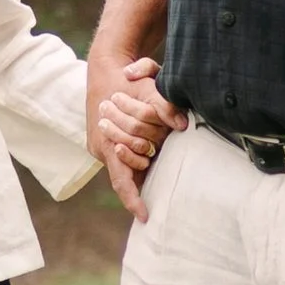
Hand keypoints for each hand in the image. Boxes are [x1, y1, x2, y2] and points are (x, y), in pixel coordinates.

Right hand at [89, 52, 183, 220]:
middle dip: (146, 172)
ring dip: (144, 163)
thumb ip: (164, 106)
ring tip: (158, 162)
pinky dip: (139, 160)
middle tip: (164, 173)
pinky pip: (125, 159)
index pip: (120, 179)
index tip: (146, 216)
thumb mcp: (146, 88)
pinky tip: (153, 160)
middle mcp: (102, 148)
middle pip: (128, 172)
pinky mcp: (108, 144)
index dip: (132, 200)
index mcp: (105, 142)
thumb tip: (183, 124)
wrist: (105, 68)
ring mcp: (103, 147)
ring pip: (128, 166)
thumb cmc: (126, 80)